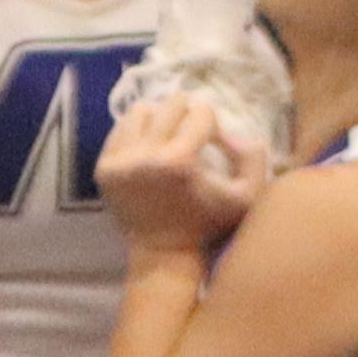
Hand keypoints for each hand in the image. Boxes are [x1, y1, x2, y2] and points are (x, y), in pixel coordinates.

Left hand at [95, 92, 267, 256]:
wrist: (163, 253)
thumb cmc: (206, 224)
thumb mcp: (247, 198)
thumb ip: (254, 159)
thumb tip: (232, 132)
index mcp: (180, 161)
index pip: (201, 112)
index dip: (212, 125)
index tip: (212, 145)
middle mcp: (145, 155)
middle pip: (170, 103)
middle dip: (186, 115)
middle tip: (190, 135)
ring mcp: (119, 161)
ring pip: (142, 110)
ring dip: (159, 119)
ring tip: (167, 139)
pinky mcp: (102, 168)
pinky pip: (120, 129)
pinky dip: (137, 132)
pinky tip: (148, 149)